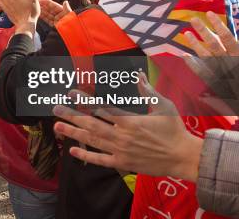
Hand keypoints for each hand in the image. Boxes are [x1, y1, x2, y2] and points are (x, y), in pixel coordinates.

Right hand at [39, 0, 71, 26]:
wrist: (71, 32)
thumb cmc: (72, 22)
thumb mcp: (69, 14)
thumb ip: (66, 8)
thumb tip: (65, 1)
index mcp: (62, 11)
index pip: (53, 5)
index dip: (47, 2)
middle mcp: (59, 14)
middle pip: (49, 9)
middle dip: (43, 6)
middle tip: (36, 2)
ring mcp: (56, 20)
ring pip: (47, 14)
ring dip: (42, 11)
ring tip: (36, 7)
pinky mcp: (54, 25)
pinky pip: (48, 20)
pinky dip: (43, 17)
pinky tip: (39, 14)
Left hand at [52, 74, 202, 181]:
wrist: (183, 157)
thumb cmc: (174, 129)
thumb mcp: (163, 106)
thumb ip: (147, 91)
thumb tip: (138, 74)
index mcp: (129, 121)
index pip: (101, 108)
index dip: (85, 100)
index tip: (71, 93)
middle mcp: (121, 136)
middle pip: (91, 124)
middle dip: (71, 115)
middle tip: (55, 109)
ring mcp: (120, 151)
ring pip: (92, 141)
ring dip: (73, 133)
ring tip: (57, 127)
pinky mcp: (122, 164)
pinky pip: (100, 160)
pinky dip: (86, 156)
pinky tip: (72, 150)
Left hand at [182, 11, 238, 114]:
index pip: (228, 38)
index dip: (219, 26)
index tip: (210, 14)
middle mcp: (229, 65)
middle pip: (214, 45)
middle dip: (203, 31)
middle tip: (193, 19)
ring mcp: (221, 75)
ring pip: (205, 57)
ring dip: (195, 45)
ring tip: (186, 34)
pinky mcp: (215, 84)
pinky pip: (202, 73)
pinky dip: (193, 64)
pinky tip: (185, 56)